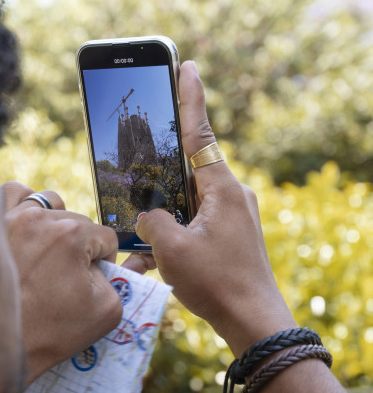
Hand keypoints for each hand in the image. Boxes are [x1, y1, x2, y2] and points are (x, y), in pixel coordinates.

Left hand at [3, 182, 123, 384]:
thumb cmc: (51, 331)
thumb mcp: (106, 311)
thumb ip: (122, 279)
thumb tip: (113, 263)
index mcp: (71, 235)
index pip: (105, 237)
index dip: (104, 261)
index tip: (90, 281)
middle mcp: (39, 218)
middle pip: (76, 220)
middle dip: (78, 245)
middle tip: (66, 276)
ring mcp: (10, 218)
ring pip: (46, 202)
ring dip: (53, 221)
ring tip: (47, 249)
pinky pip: (10, 194)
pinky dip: (21, 204)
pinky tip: (24, 225)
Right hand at [135, 61, 295, 355]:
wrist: (254, 324)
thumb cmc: (217, 283)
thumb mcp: (171, 248)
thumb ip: (151, 221)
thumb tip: (147, 217)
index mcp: (222, 190)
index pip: (200, 134)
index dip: (191, 100)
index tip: (188, 68)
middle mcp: (231, 197)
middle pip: (185, 175)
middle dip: (158, 183)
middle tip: (138, 185)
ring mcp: (232, 218)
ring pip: (185, 206)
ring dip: (161, 224)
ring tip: (143, 251)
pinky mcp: (229, 238)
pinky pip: (193, 228)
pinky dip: (172, 242)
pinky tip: (152, 267)